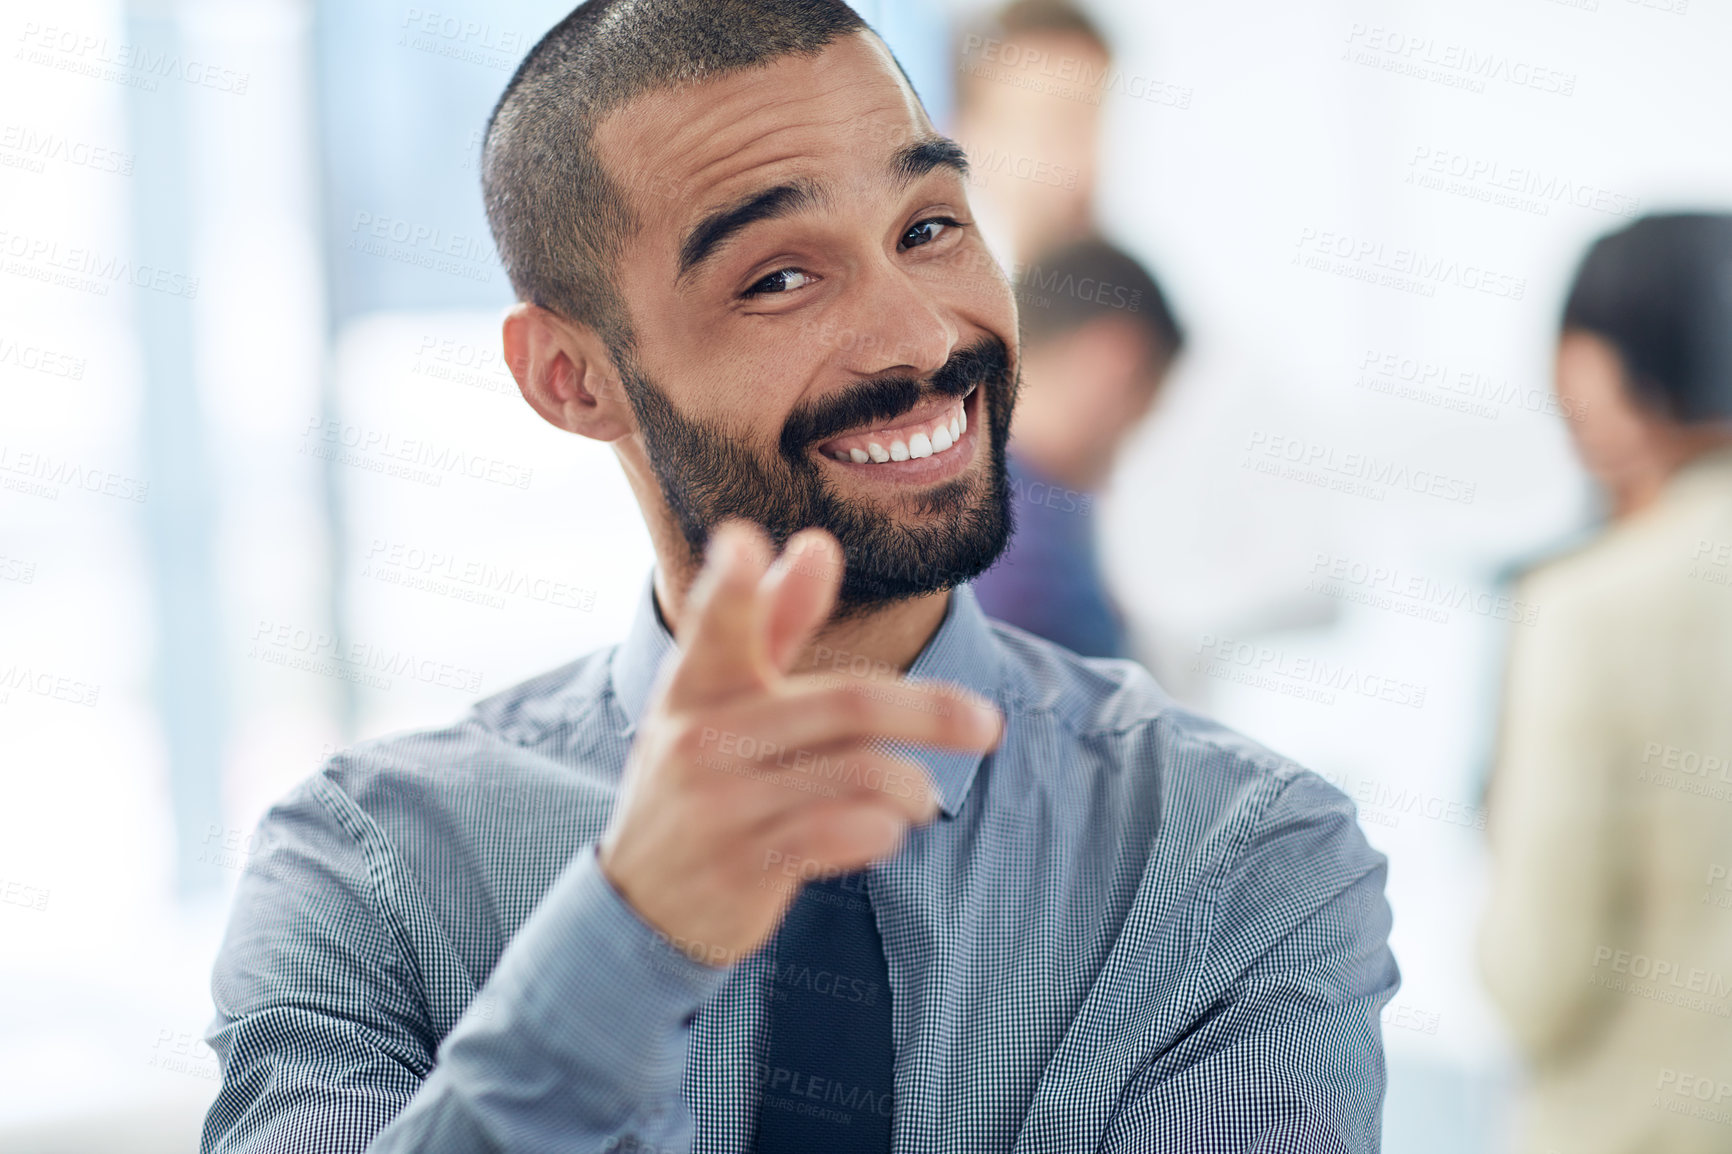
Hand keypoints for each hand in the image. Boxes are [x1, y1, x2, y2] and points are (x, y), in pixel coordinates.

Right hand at [596, 519, 1003, 966]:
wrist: (643, 903)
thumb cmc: (703, 777)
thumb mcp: (723, 699)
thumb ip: (774, 623)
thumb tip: (818, 543)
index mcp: (695, 685)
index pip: (716, 625)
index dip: (731, 584)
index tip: (741, 539)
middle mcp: (700, 736)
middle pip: (850, 703)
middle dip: (930, 711)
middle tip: (987, 726)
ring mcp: (719, 803)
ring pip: (861, 771)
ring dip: (910, 787)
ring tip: (918, 798)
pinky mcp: (742, 864)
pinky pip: (845, 830)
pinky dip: (883, 829)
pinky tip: (882, 831)